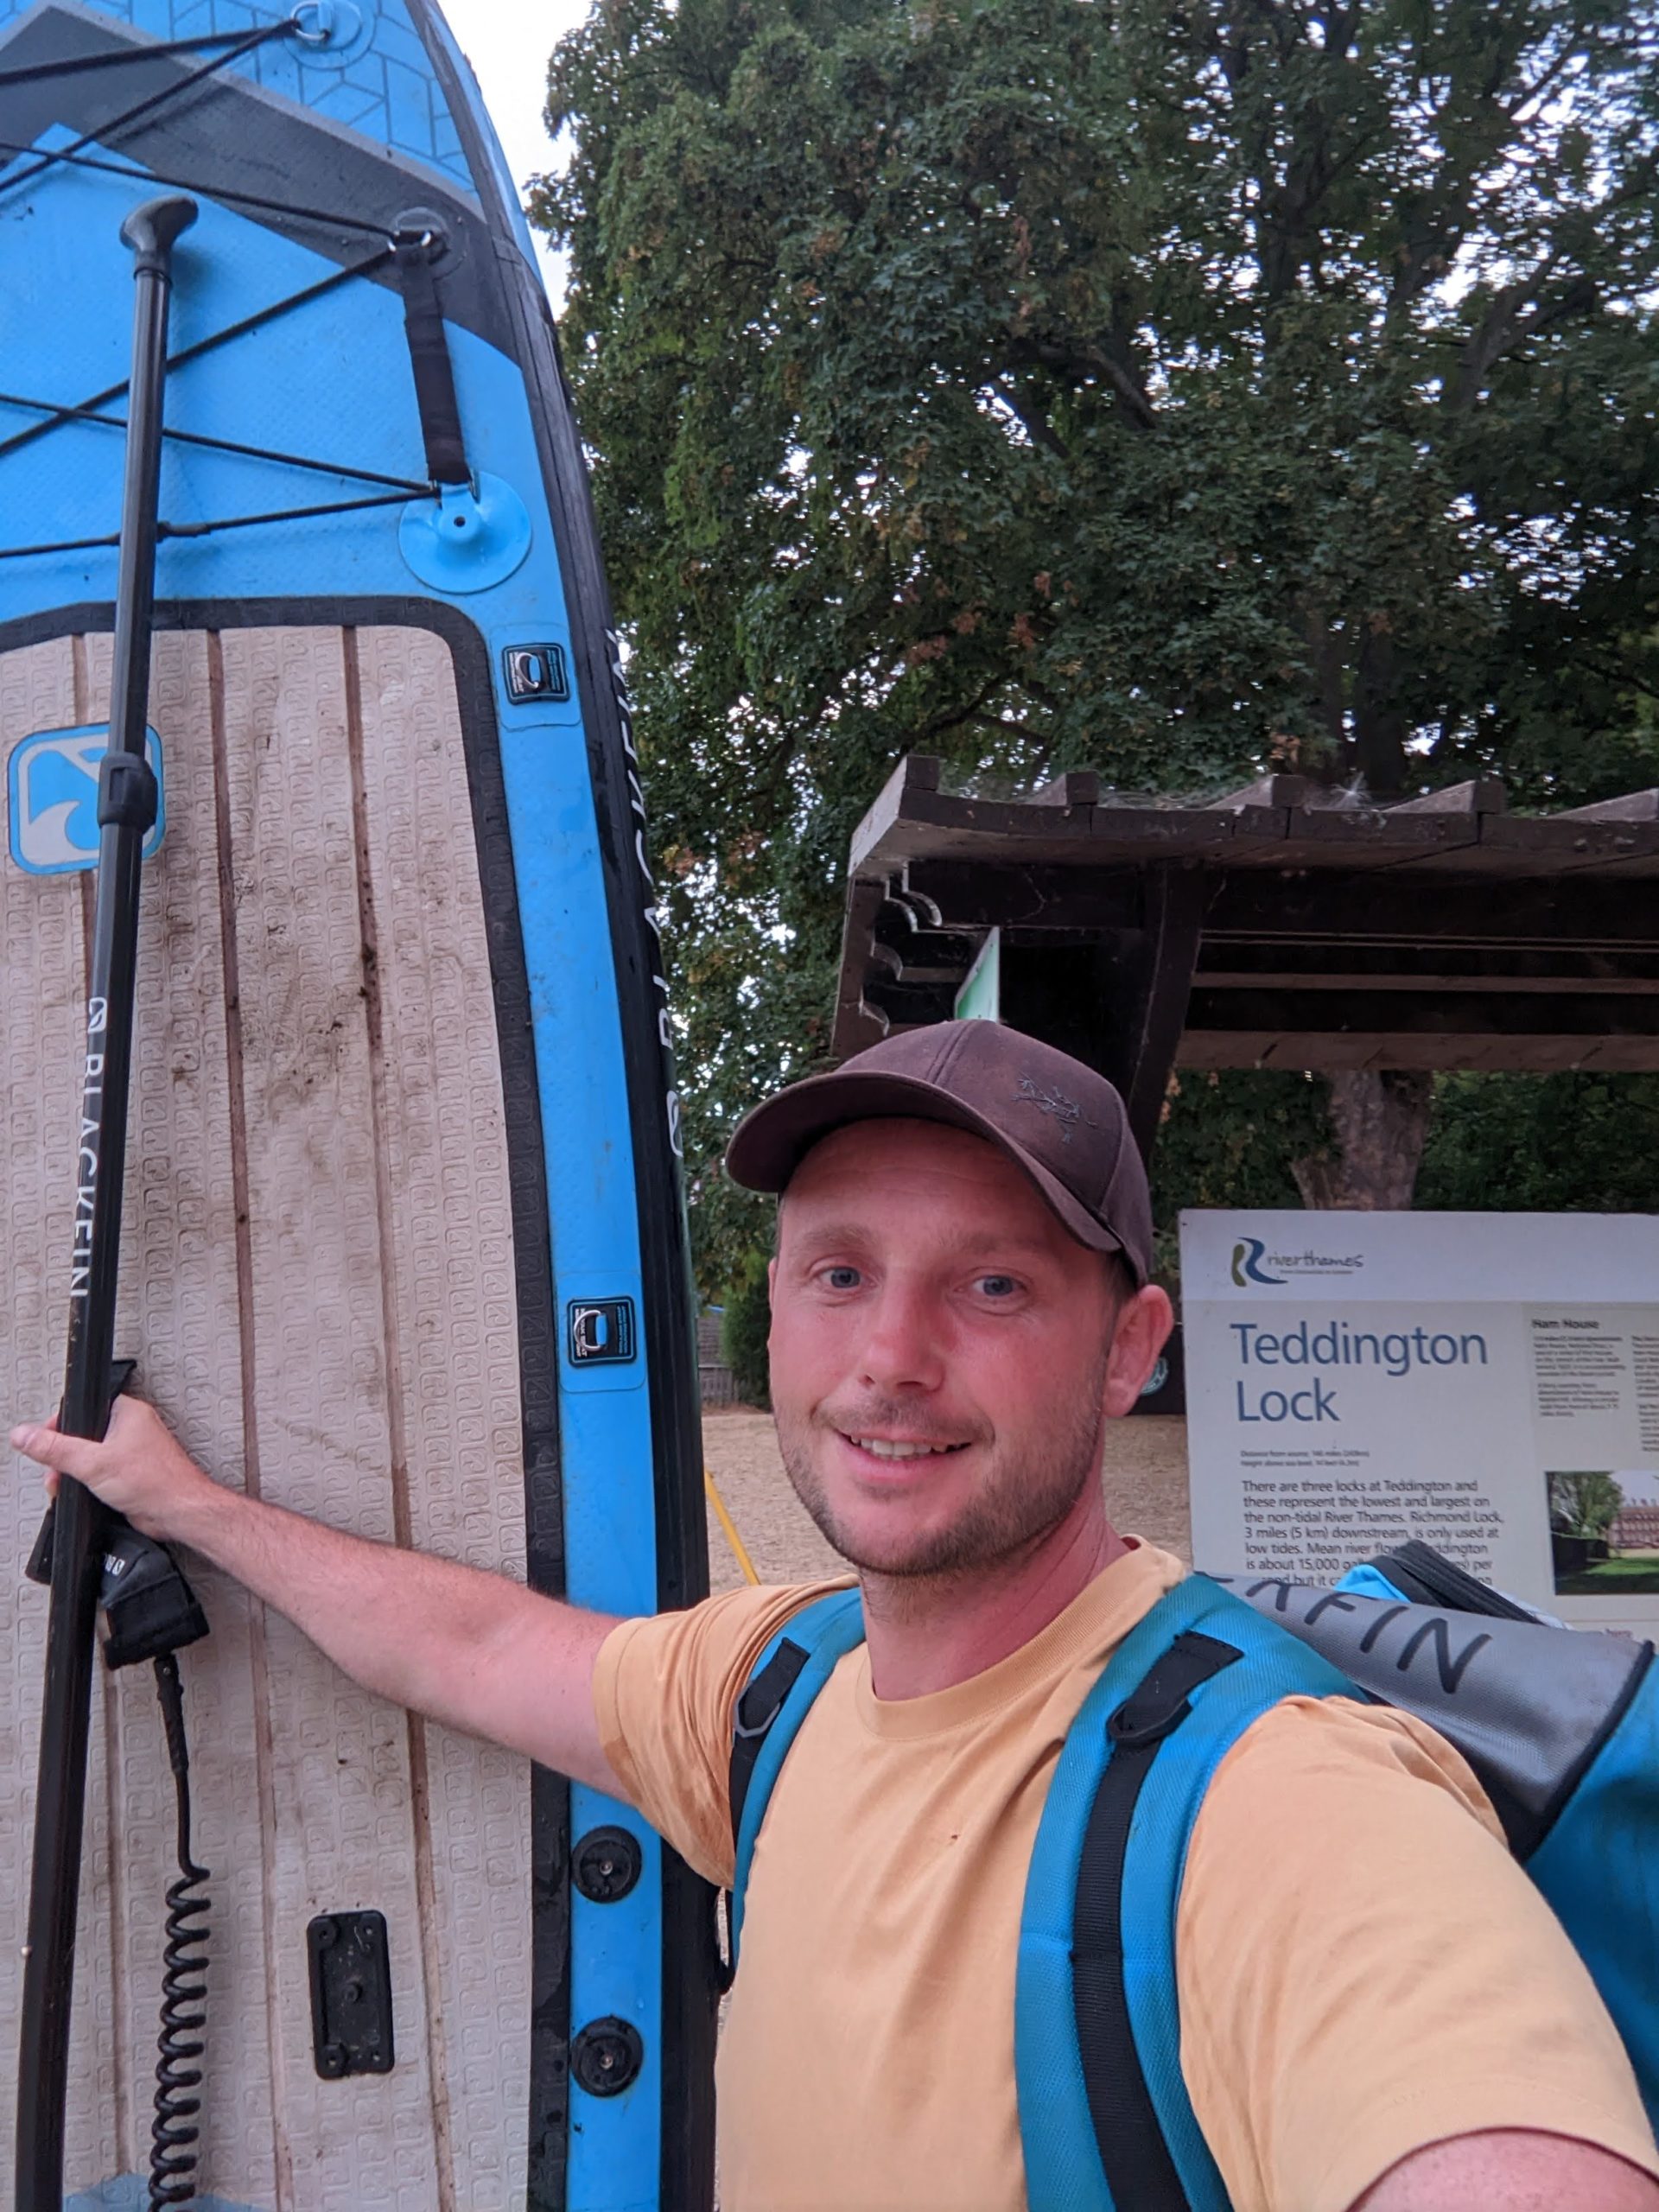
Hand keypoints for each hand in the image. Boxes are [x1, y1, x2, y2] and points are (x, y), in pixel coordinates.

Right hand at [10, 1396, 216, 1541]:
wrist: (177, 1512)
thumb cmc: (154, 1482)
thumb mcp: (92, 1462)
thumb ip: (55, 1449)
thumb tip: (26, 1435)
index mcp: (127, 1413)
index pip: (83, 1409)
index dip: (60, 1425)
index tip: (46, 1441)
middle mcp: (131, 1429)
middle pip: (83, 1436)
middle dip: (64, 1457)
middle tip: (57, 1471)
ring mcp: (132, 1452)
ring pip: (91, 1458)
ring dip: (75, 1473)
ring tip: (69, 1485)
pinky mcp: (131, 1475)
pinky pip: (101, 1474)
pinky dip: (89, 1484)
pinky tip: (88, 1495)